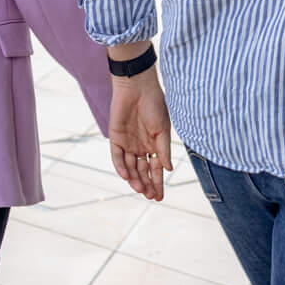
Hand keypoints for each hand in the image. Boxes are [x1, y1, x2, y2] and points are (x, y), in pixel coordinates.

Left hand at [108, 72, 172, 200]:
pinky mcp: (116, 138)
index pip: (155, 169)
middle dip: (146, 185)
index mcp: (154, 145)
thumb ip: (164, 150)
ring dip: (134, 179)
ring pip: (130, 167)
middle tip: (149, 196)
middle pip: (142, 171)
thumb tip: (168, 169)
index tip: (159, 197)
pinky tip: (127, 176)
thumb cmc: (154, 105)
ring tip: (139, 189)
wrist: (138, 87)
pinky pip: (117, 157)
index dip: (157, 183)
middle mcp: (140, 147)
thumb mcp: (163, 129)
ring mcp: (128, 143)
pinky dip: (121, 167)